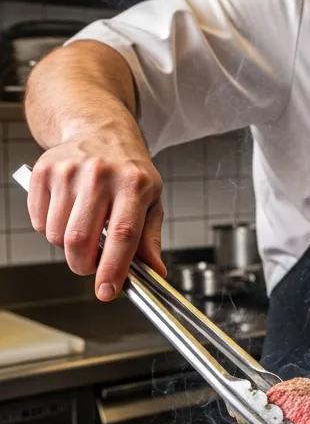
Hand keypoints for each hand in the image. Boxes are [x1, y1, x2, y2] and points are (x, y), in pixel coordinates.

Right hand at [28, 128, 165, 300]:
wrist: (101, 131)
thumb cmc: (130, 172)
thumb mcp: (152, 201)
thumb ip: (150, 240)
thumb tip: (156, 272)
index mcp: (134, 184)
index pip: (122, 234)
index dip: (113, 268)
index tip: (108, 291)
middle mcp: (100, 175)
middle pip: (81, 240)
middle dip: (84, 265)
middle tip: (92, 265)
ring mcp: (68, 172)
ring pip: (56, 235)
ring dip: (69, 248)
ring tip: (85, 230)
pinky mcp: (42, 172)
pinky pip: (38, 222)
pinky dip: (51, 230)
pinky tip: (68, 215)